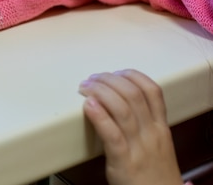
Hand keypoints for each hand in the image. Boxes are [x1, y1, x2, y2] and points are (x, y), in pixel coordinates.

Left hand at [78, 70, 182, 184]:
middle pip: (133, 95)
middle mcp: (151, 134)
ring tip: (85, 86)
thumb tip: (120, 101)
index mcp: (160, 128)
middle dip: (110, 80)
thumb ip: (144, 124)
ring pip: (122, 110)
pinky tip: (88, 106)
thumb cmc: (154, 174)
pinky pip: (112, 135)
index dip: (132, 75)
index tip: (116, 71)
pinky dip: (99, 117)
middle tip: (92, 78)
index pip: (152, 90)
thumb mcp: (157, 145)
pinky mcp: (124, 162)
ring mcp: (138, 147)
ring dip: (100, 92)